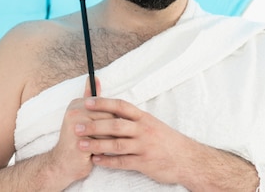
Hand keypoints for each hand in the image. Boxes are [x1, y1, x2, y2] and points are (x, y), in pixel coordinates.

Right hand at [47, 77, 113, 185]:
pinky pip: (104, 144)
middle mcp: (74, 112)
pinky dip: (104, 151)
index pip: (106, 106)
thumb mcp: (82, 117)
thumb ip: (90, 98)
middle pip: (109, 117)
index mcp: (76, 104)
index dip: (111, 120)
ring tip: (100, 147)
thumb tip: (95, 78)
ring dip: (109, 142)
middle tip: (102, 141)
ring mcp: (76, 127)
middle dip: (112, 132)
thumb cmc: (77, 141)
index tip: (104, 129)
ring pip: (108, 130)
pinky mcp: (79, 143)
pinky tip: (96, 154)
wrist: (62, 164)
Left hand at [74, 96, 189, 184]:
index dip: (103, 103)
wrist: (187, 159)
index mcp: (144, 117)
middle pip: (115, 125)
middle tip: (76, 127)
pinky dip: (108, 161)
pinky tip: (96, 161)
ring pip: (116, 144)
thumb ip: (133, 118)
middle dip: (94, 126)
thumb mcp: (151, 123)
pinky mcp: (145, 163)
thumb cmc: (166, 140)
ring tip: (81, 145)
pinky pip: (123, 162)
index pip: (121, 106)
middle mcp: (143, 130)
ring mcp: (144, 147)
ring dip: (97, 144)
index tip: (87, 102)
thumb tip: (113, 110)